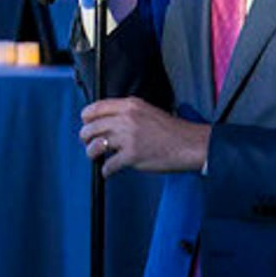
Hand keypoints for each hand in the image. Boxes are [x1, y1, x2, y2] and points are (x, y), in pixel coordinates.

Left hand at [79, 97, 210, 177]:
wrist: (189, 144)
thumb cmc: (171, 130)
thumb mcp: (146, 111)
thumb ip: (126, 114)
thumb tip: (104, 123)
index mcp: (129, 105)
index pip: (95, 108)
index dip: (86, 119)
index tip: (86, 125)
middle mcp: (126, 119)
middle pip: (91, 128)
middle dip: (86, 138)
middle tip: (89, 144)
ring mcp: (129, 138)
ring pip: (95, 146)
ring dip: (92, 153)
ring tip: (97, 157)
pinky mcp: (132, 156)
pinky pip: (108, 165)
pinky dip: (106, 170)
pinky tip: (109, 171)